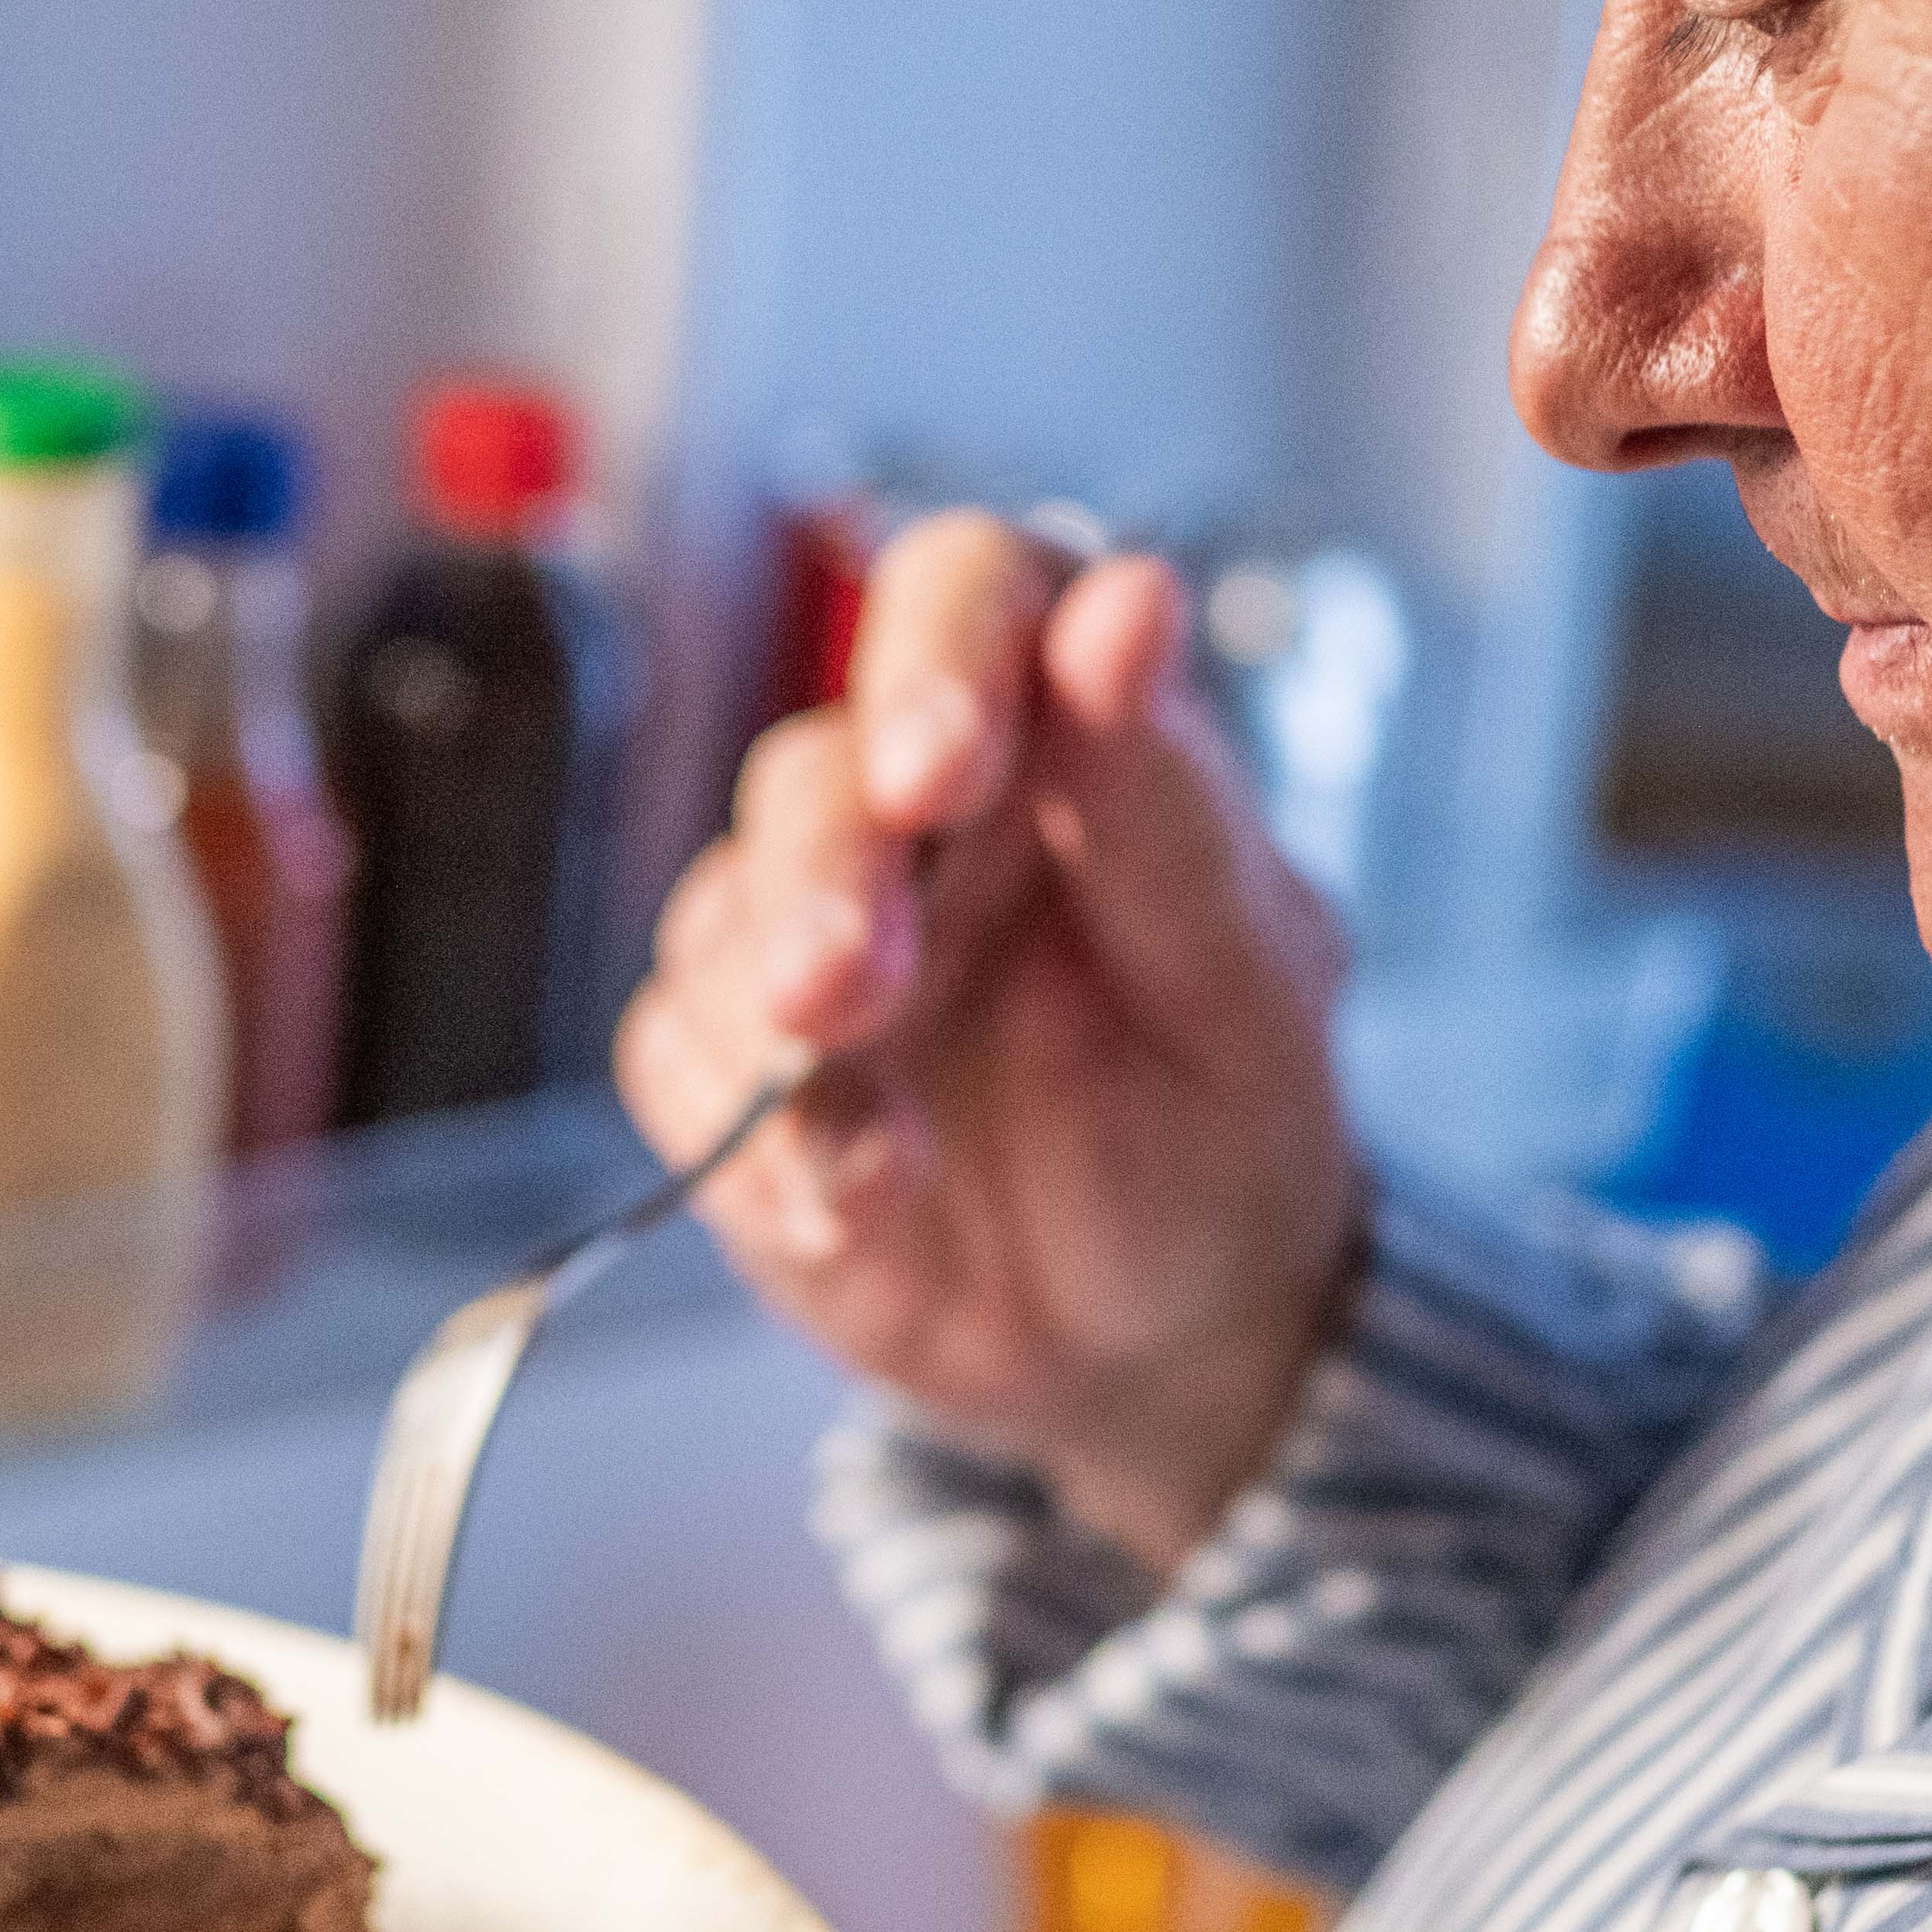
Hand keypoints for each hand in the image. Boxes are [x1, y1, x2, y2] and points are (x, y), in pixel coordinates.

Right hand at [618, 513, 1356, 1570]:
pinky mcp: (733, 1079)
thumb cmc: (1228, 1126)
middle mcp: (908, 822)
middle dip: (824, 874)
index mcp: (1050, 738)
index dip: (934, 648)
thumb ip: (1168, 798)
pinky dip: (759, 1146)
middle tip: (858, 979)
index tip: (942, 760)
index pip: (961, 595)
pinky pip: (687, 1074)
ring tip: (872, 1140)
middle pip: (807, 773)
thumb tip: (1131, 597)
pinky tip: (851, 1204)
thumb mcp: (1244, 976)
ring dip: (774, 1021)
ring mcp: (803, 944)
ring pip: (719, 920)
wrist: (1170, 1336)